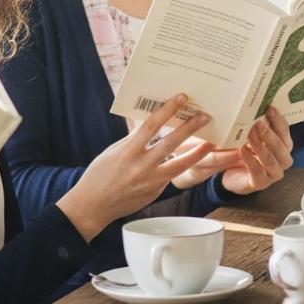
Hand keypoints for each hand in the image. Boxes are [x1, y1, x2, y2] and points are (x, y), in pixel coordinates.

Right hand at [59, 94, 216, 237]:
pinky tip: (191, 160)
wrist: (93, 206)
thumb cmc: (100, 174)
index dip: (167, 110)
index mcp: (128, 151)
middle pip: (170, 144)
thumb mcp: (115, 151)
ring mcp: (150, 181)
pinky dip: (180, 167)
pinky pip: (170, 176)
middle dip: (190, 129)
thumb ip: (133, 138)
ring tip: (210, 143)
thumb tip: (146, 120)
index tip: (181, 98)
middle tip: (205, 116)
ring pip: (180, 165)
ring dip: (197, 153)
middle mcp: (141, 166)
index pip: (151, 125)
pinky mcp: (155, 192)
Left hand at [195, 107, 293, 194]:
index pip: (285, 131)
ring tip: (249, 136)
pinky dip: (250, 160)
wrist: (233, 175)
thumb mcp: (253, 137)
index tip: (268, 108)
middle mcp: (282, 160)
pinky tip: (242, 151)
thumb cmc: (246, 153)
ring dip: (260, 147)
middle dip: (269, 134)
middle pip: (282, 147)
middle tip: (257, 124)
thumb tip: (256, 104)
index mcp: (284, 146)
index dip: (278, 120)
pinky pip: (257, 172)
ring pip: (271, 160)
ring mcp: (273, 173)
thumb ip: (258, 125)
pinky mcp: (260, 183)